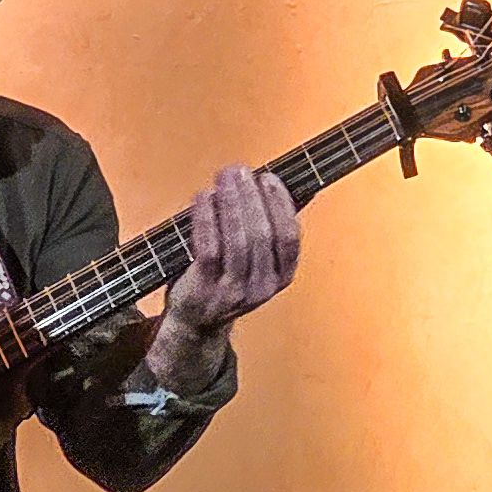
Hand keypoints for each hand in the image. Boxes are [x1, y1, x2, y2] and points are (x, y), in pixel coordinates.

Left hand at [160, 164, 300, 346]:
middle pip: (262, 236)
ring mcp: (233, 292)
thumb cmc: (226, 278)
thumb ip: (272, 228)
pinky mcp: (205, 290)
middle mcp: (261, 288)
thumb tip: (295, 187)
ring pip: (238, 241)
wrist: (196, 320)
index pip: (288, 238)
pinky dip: (206, 219)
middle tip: (240, 171)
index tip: (269, 178)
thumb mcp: (257, 260)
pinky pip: (209, 249)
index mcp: (281, 278)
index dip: (280, 205)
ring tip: (224, 178)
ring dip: (231, 203)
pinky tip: (203, 198)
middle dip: (251, 197)